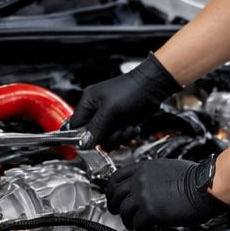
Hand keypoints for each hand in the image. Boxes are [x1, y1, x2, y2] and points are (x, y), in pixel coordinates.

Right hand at [66, 53, 180, 145]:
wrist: (153, 87)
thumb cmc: (131, 90)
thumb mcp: (110, 110)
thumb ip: (95, 128)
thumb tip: (83, 142)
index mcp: (89, 102)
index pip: (76, 125)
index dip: (82, 136)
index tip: (92, 143)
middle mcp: (97, 110)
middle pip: (94, 135)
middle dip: (108, 136)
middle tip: (117, 131)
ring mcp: (110, 117)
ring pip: (108, 138)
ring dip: (120, 136)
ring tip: (127, 126)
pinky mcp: (121, 122)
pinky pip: (119, 136)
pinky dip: (127, 134)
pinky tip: (133, 126)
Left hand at [106, 156, 226, 230]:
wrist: (205, 186)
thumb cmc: (195, 177)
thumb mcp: (168, 167)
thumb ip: (152, 174)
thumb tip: (148, 184)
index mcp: (144, 168)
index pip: (116, 177)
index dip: (111, 189)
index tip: (112, 196)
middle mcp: (140, 180)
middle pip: (115, 195)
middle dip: (115, 206)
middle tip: (118, 212)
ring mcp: (143, 196)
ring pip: (124, 212)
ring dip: (128, 220)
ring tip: (134, 224)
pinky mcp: (150, 212)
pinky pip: (137, 224)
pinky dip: (141, 229)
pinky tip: (147, 229)